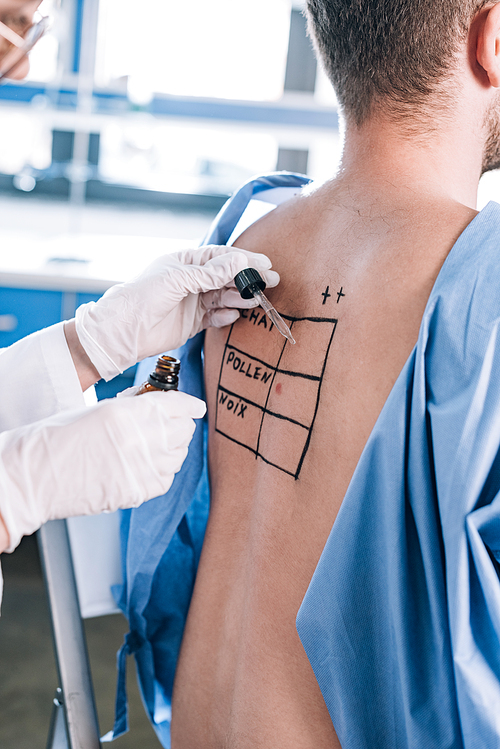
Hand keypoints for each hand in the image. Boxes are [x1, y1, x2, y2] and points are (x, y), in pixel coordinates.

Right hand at [0, 390, 204, 552]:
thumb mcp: (100, 409)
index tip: (195, 408)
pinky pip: (167, 479)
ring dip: (172, 449)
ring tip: (153, 447)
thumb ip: (134, 408)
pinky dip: (163, 472)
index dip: (190, 406)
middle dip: (180, 426)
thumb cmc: (58, 438)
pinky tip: (146, 466)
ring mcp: (142, 468)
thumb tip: (158, 407)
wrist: (36, 476)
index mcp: (129, 412)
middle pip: (184, 431)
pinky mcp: (139, 492)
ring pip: (179, 456)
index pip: (179, 405)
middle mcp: (141, 439)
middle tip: (169, 426)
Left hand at [74, 245, 278, 380]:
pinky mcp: (193, 322)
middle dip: (247, 279)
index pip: (220, 257)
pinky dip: (226, 316)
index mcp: (185, 262)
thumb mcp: (177, 280)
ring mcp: (193, 301)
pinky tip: (233, 315)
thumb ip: (209, 273)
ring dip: (239, 298)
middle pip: (226, 277)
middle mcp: (191, 280)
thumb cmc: (142, 297)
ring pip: (224, 297)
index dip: (243, 260)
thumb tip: (239, 260)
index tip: (264, 264)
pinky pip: (216, 317)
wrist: (124, 331)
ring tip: (254, 301)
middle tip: (269, 282)